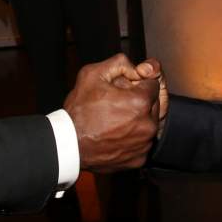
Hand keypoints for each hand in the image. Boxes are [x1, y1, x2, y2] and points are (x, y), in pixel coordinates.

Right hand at [65, 54, 160, 172]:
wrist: (68, 144)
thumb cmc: (79, 111)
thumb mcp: (92, 74)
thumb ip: (120, 63)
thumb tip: (138, 67)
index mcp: (140, 103)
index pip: (153, 85)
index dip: (139, 84)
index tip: (125, 89)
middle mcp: (147, 125)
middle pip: (153, 105)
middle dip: (140, 102)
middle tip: (118, 104)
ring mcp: (144, 144)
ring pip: (148, 124)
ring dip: (137, 120)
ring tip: (115, 120)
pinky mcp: (139, 159)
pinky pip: (142, 143)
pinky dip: (133, 138)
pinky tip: (116, 134)